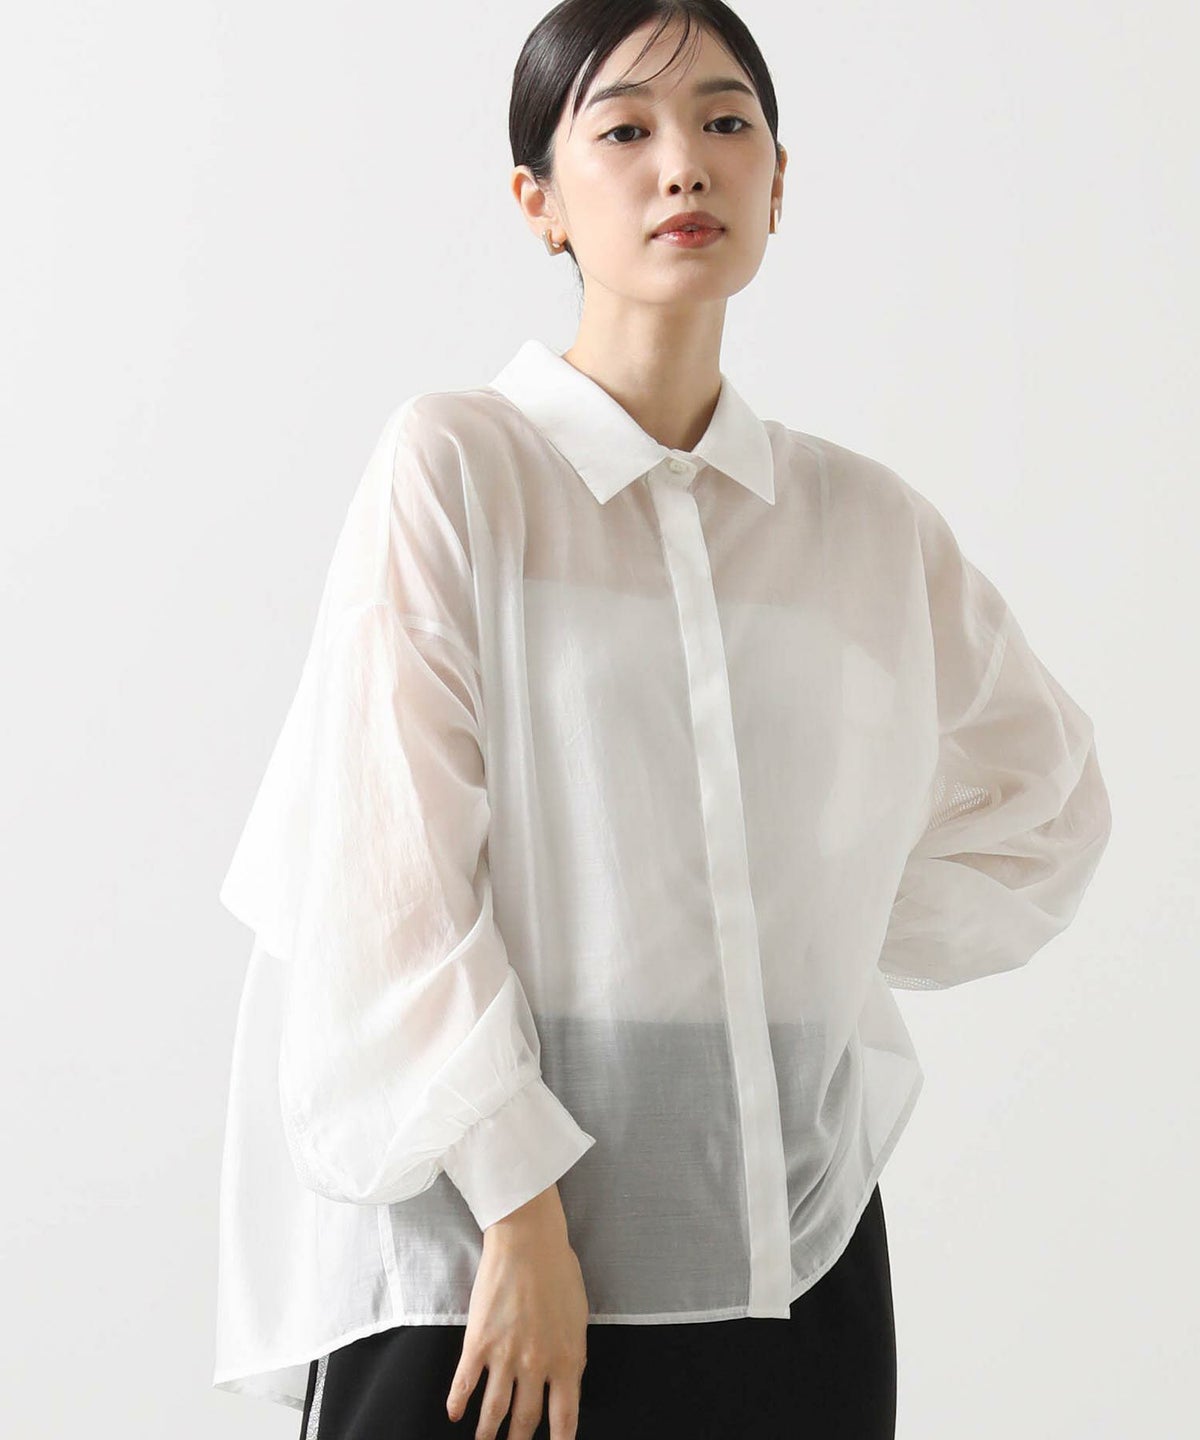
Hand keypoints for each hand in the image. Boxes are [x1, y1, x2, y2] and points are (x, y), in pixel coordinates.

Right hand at [446, 1184, 588, 1439]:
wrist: (528, 1240)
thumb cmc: (559, 1269)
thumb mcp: (578, 1317)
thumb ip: (572, 1352)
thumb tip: (568, 1377)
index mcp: (567, 1359)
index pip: (565, 1418)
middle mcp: (536, 1365)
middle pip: (526, 1421)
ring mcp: (505, 1355)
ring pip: (493, 1411)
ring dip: (487, 1433)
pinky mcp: (478, 1342)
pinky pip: (464, 1383)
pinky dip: (458, 1403)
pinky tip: (454, 1414)